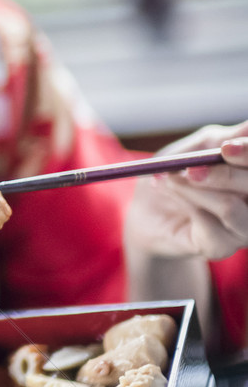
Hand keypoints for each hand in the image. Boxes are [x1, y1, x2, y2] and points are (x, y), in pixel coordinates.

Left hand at [125, 121, 247, 260]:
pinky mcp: (222, 247)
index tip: (226, 148)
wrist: (147, 209)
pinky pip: (208, 224)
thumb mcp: (198, 147)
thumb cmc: (177, 170)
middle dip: (224, 175)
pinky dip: (183, 201)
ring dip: (195, 189)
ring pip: (230, 208)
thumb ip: (224, 139)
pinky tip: (167, 189)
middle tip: (192, 168)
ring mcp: (244, 228)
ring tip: (169, 177)